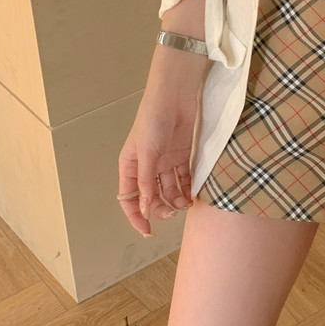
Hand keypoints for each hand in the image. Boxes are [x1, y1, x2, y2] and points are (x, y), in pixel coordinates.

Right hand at [117, 87, 195, 236]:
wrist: (175, 95)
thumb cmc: (153, 118)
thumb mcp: (147, 152)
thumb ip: (145, 181)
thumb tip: (143, 208)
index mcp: (130, 166)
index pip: (129, 198)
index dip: (136, 216)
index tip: (148, 230)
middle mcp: (146, 166)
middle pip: (151, 197)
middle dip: (161, 208)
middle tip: (174, 213)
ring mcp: (165, 161)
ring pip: (169, 190)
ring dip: (177, 201)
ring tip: (187, 204)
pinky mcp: (182, 155)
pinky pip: (184, 178)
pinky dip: (189, 188)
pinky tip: (194, 194)